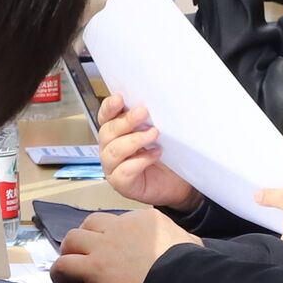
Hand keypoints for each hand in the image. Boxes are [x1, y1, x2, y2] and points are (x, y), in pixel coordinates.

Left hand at [49, 208, 194, 282]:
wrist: (182, 280)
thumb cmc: (191, 266)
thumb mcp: (191, 243)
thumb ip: (184, 239)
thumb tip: (190, 242)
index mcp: (144, 219)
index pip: (117, 220)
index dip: (109, 234)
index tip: (109, 247)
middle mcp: (121, 227)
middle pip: (92, 223)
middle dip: (84, 237)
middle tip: (81, 252)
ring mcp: (106, 246)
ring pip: (73, 239)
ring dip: (68, 252)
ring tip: (65, 266)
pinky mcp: (96, 267)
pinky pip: (67, 264)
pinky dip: (60, 272)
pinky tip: (61, 280)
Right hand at [97, 92, 198, 212]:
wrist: (177, 183)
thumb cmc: (165, 157)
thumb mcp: (157, 133)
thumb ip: (149, 120)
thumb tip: (152, 103)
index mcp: (115, 133)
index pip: (105, 117)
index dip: (109, 107)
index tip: (120, 98)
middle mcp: (109, 149)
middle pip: (107, 132)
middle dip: (126, 121)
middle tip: (144, 112)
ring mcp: (112, 168)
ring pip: (114, 151)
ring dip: (134, 140)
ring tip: (154, 134)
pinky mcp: (121, 184)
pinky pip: (125, 171)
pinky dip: (141, 161)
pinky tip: (155, 154)